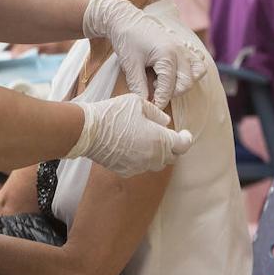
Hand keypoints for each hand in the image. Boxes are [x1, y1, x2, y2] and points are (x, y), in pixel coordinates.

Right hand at [66, 93, 194, 176]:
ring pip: (156, 163)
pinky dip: (141, 158)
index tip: (184, 133)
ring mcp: (139, 166)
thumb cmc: (114, 113)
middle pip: (171, 157)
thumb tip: (165, 122)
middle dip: (172, 147)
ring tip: (147, 140)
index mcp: (160, 140)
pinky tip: (131, 147)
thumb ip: (157, 114)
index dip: (186, 138)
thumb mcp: (138, 103)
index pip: (183, 145)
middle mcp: (153, 157)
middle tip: (166, 136)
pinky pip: (140, 166)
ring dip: (156, 154)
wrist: (88, 131)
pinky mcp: (126, 171)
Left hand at [83, 0, 205, 107]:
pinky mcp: (182, 46)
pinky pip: (197, 61)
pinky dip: (191, 71)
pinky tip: (174, 73)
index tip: (152, 107)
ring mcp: (183, 48)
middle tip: (154, 90)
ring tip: (164, 81)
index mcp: (167, 55)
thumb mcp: (130, 65)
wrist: (125, 19)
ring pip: (197, 72)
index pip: (169, 87)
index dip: (160, 101)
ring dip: (184, 82)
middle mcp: (180, 51)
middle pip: (186, 83)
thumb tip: (145, 104)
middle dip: (172, 92)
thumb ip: (138, 86)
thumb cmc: (127, 39)